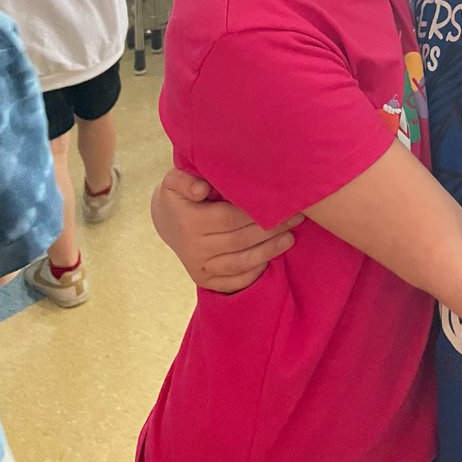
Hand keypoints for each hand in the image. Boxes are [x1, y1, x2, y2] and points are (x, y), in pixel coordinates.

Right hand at [150, 167, 302, 292]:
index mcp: (189, 222)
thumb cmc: (179, 194)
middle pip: (240, 240)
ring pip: (239, 263)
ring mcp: (199, 267)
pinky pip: (232, 282)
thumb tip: (201, 189)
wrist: (165, 219)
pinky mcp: (204, 280)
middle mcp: (194, 249)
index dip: (257, 212)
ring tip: (290, 238)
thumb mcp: (174, 179)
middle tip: (296, 217)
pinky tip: (271, 261)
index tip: (281, 202)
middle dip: (270, 230)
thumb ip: (185, 180)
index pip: (230, 218)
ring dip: (268, 252)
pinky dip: (252, 274)